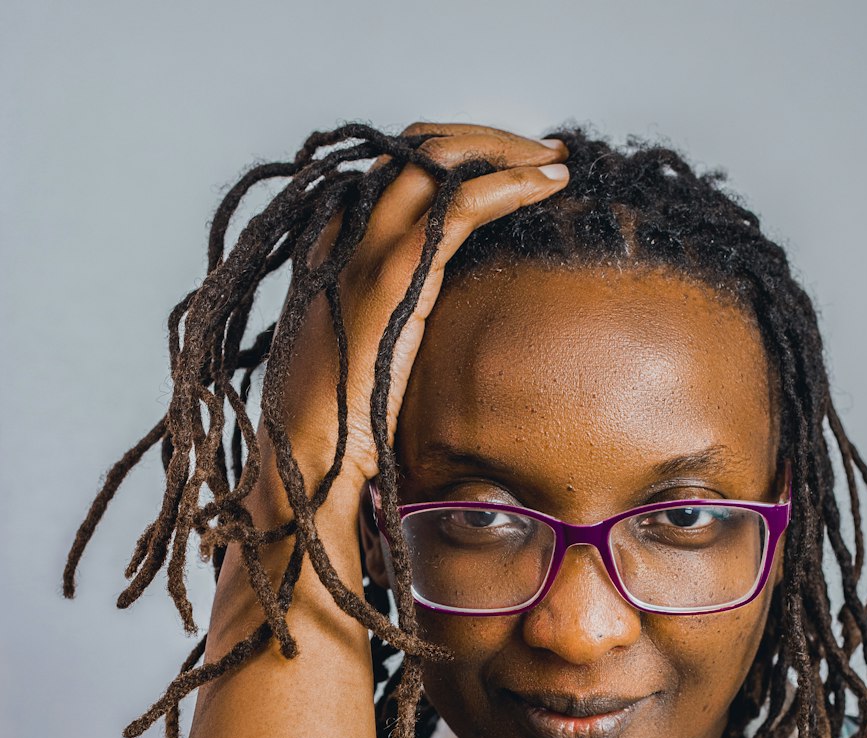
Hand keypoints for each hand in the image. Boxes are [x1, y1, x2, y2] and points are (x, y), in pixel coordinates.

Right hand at [269, 122, 569, 513]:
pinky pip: (459, 204)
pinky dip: (510, 184)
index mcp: (328, 250)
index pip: (391, 171)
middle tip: (542, 152)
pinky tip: (547, 185)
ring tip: (555, 160)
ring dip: (505, 150)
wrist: (306, 464)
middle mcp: (338, 235)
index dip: (450, 156)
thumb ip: (383, 322)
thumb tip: (423, 329)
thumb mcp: (358, 357)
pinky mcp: (393, 277)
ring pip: (437, 159)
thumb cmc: (334, 431)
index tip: (503, 166)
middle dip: (484, 139)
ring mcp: (362, 251)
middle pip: (414, 149)